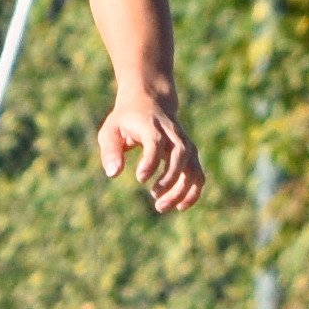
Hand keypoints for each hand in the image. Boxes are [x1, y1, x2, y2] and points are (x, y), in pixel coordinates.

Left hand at [97, 85, 203, 212]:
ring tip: (161, 206)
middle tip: (153, 197)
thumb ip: (110, 151)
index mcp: (152, 126)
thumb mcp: (110, 130)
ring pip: (192, 168)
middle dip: (169, 179)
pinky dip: (193, 192)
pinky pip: (198, 174)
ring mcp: (185, 144)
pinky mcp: (190, 154)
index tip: (140, 178)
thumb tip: (113, 173)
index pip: (156, 143)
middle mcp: (173, 135)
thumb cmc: (126, 120)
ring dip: (181, 190)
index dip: (151, 162)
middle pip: (180, 156)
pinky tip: (179, 206)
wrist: (150, 102)